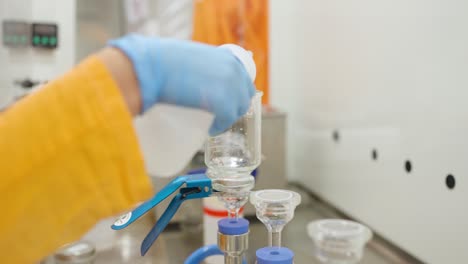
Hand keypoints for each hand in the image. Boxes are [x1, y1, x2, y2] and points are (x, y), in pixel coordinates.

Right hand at [109, 34, 254, 134]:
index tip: (227, 102)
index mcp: (228, 58)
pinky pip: (226, 119)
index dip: (237, 94)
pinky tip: (210, 129)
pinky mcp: (222, 102)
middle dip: (233, 108)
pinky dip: (219, 126)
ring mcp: (230, 86)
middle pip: (244, 97)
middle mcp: (234, 71)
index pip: (244, 81)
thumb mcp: (192, 57)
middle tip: (219, 115)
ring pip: (237, 110)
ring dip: (226, 118)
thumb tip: (201, 78)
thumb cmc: (164, 60)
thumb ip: (203, 66)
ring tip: (212, 123)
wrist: (152, 66)